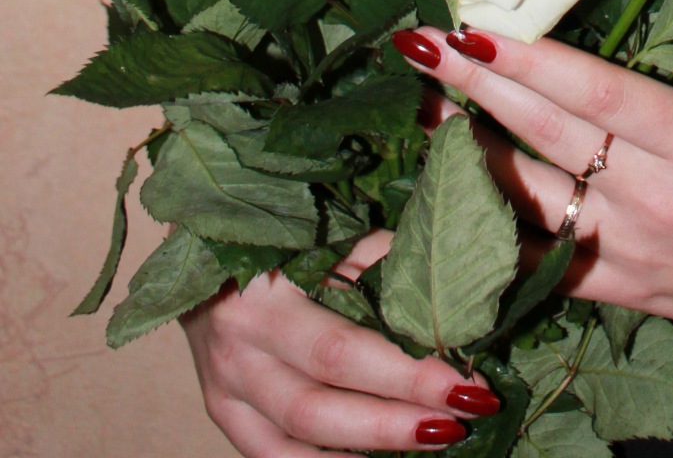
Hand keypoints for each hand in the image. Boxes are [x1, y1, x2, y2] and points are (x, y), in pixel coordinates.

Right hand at [181, 229, 500, 453]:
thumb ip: (380, 263)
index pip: (342, 350)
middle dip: (394, 423)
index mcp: (264, 295)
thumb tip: (451, 302)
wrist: (205, 254)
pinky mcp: (224, 414)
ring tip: (431, 441)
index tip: (466, 384)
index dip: (406, 374)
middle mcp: (238, 350)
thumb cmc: (282, 237)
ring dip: (368, 449)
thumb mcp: (327, 237)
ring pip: (296, 441)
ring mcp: (225, 390)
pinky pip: (272, 457)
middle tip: (459, 422)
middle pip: (318, 407)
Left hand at [405, 27, 672, 360]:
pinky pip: (541, 269)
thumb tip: (643, 6)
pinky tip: (434, 220)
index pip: (595, 91)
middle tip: (420, 45)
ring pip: (529, 200)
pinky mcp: (625, 291)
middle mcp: (657, 195)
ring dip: (467, 153)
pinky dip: (486, 245)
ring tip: (420, 109)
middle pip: (546, 134)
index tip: (475, 25)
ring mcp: (635, 250)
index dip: (529, 59)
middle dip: (476, 86)